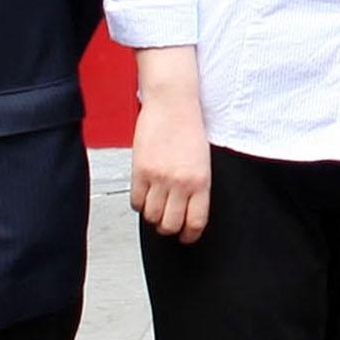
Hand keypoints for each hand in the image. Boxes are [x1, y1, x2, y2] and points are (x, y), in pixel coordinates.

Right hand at [130, 79, 211, 242]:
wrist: (173, 103)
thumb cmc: (189, 128)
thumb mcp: (203, 161)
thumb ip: (196, 186)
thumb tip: (187, 210)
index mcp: (201, 181)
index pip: (196, 222)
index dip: (190, 235)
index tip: (187, 236)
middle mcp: (180, 182)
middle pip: (170, 224)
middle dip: (169, 229)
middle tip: (168, 223)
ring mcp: (158, 177)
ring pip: (151, 216)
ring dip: (153, 217)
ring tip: (156, 208)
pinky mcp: (139, 171)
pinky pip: (136, 201)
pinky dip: (139, 204)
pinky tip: (144, 196)